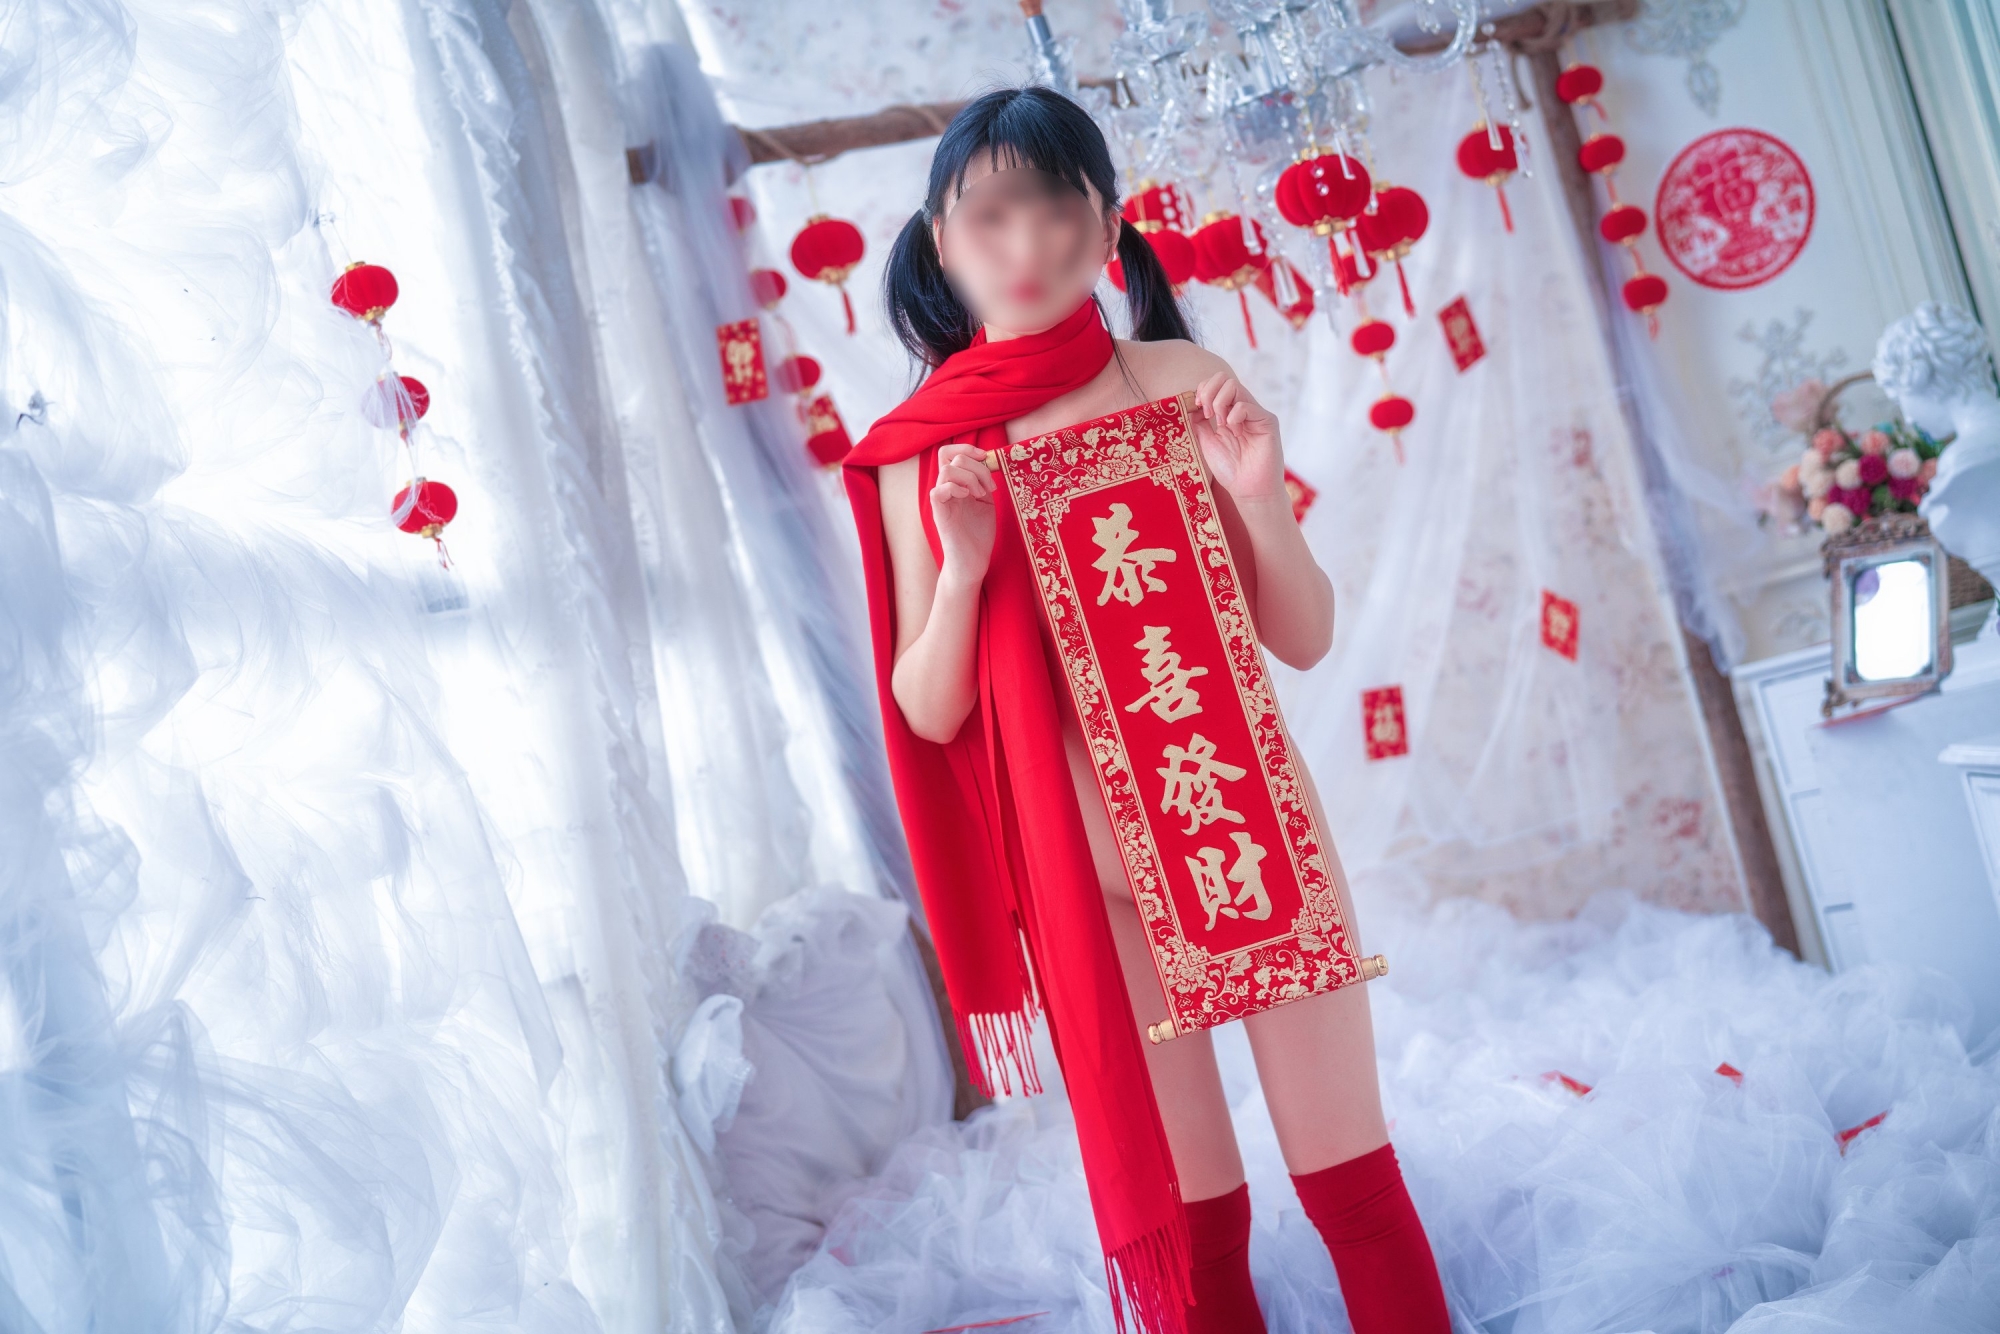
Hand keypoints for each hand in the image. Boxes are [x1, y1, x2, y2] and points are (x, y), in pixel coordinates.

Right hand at [930, 442, 996, 584]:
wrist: (973, 561)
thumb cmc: (979, 534)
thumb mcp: (986, 501)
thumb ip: (984, 481)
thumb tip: (991, 460)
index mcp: (956, 483)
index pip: (949, 452)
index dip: (967, 448)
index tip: (986, 459)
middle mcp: (946, 488)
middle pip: (949, 456)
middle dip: (976, 466)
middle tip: (989, 487)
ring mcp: (941, 500)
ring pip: (946, 470)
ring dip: (970, 477)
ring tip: (981, 494)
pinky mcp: (939, 513)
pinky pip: (939, 490)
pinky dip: (956, 488)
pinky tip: (969, 498)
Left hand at [1192, 370, 1284, 504]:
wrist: (1249, 490)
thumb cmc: (1230, 470)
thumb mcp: (1207, 442)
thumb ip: (1199, 422)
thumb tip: (1191, 403)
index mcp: (1229, 412)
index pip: (1216, 384)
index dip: (1203, 389)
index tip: (1196, 407)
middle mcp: (1243, 408)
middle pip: (1225, 378)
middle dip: (1209, 391)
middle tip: (1206, 413)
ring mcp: (1256, 413)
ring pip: (1235, 385)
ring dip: (1220, 402)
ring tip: (1220, 424)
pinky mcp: (1267, 421)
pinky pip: (1246, 405)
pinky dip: (1233, 416)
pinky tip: (1234, 432)